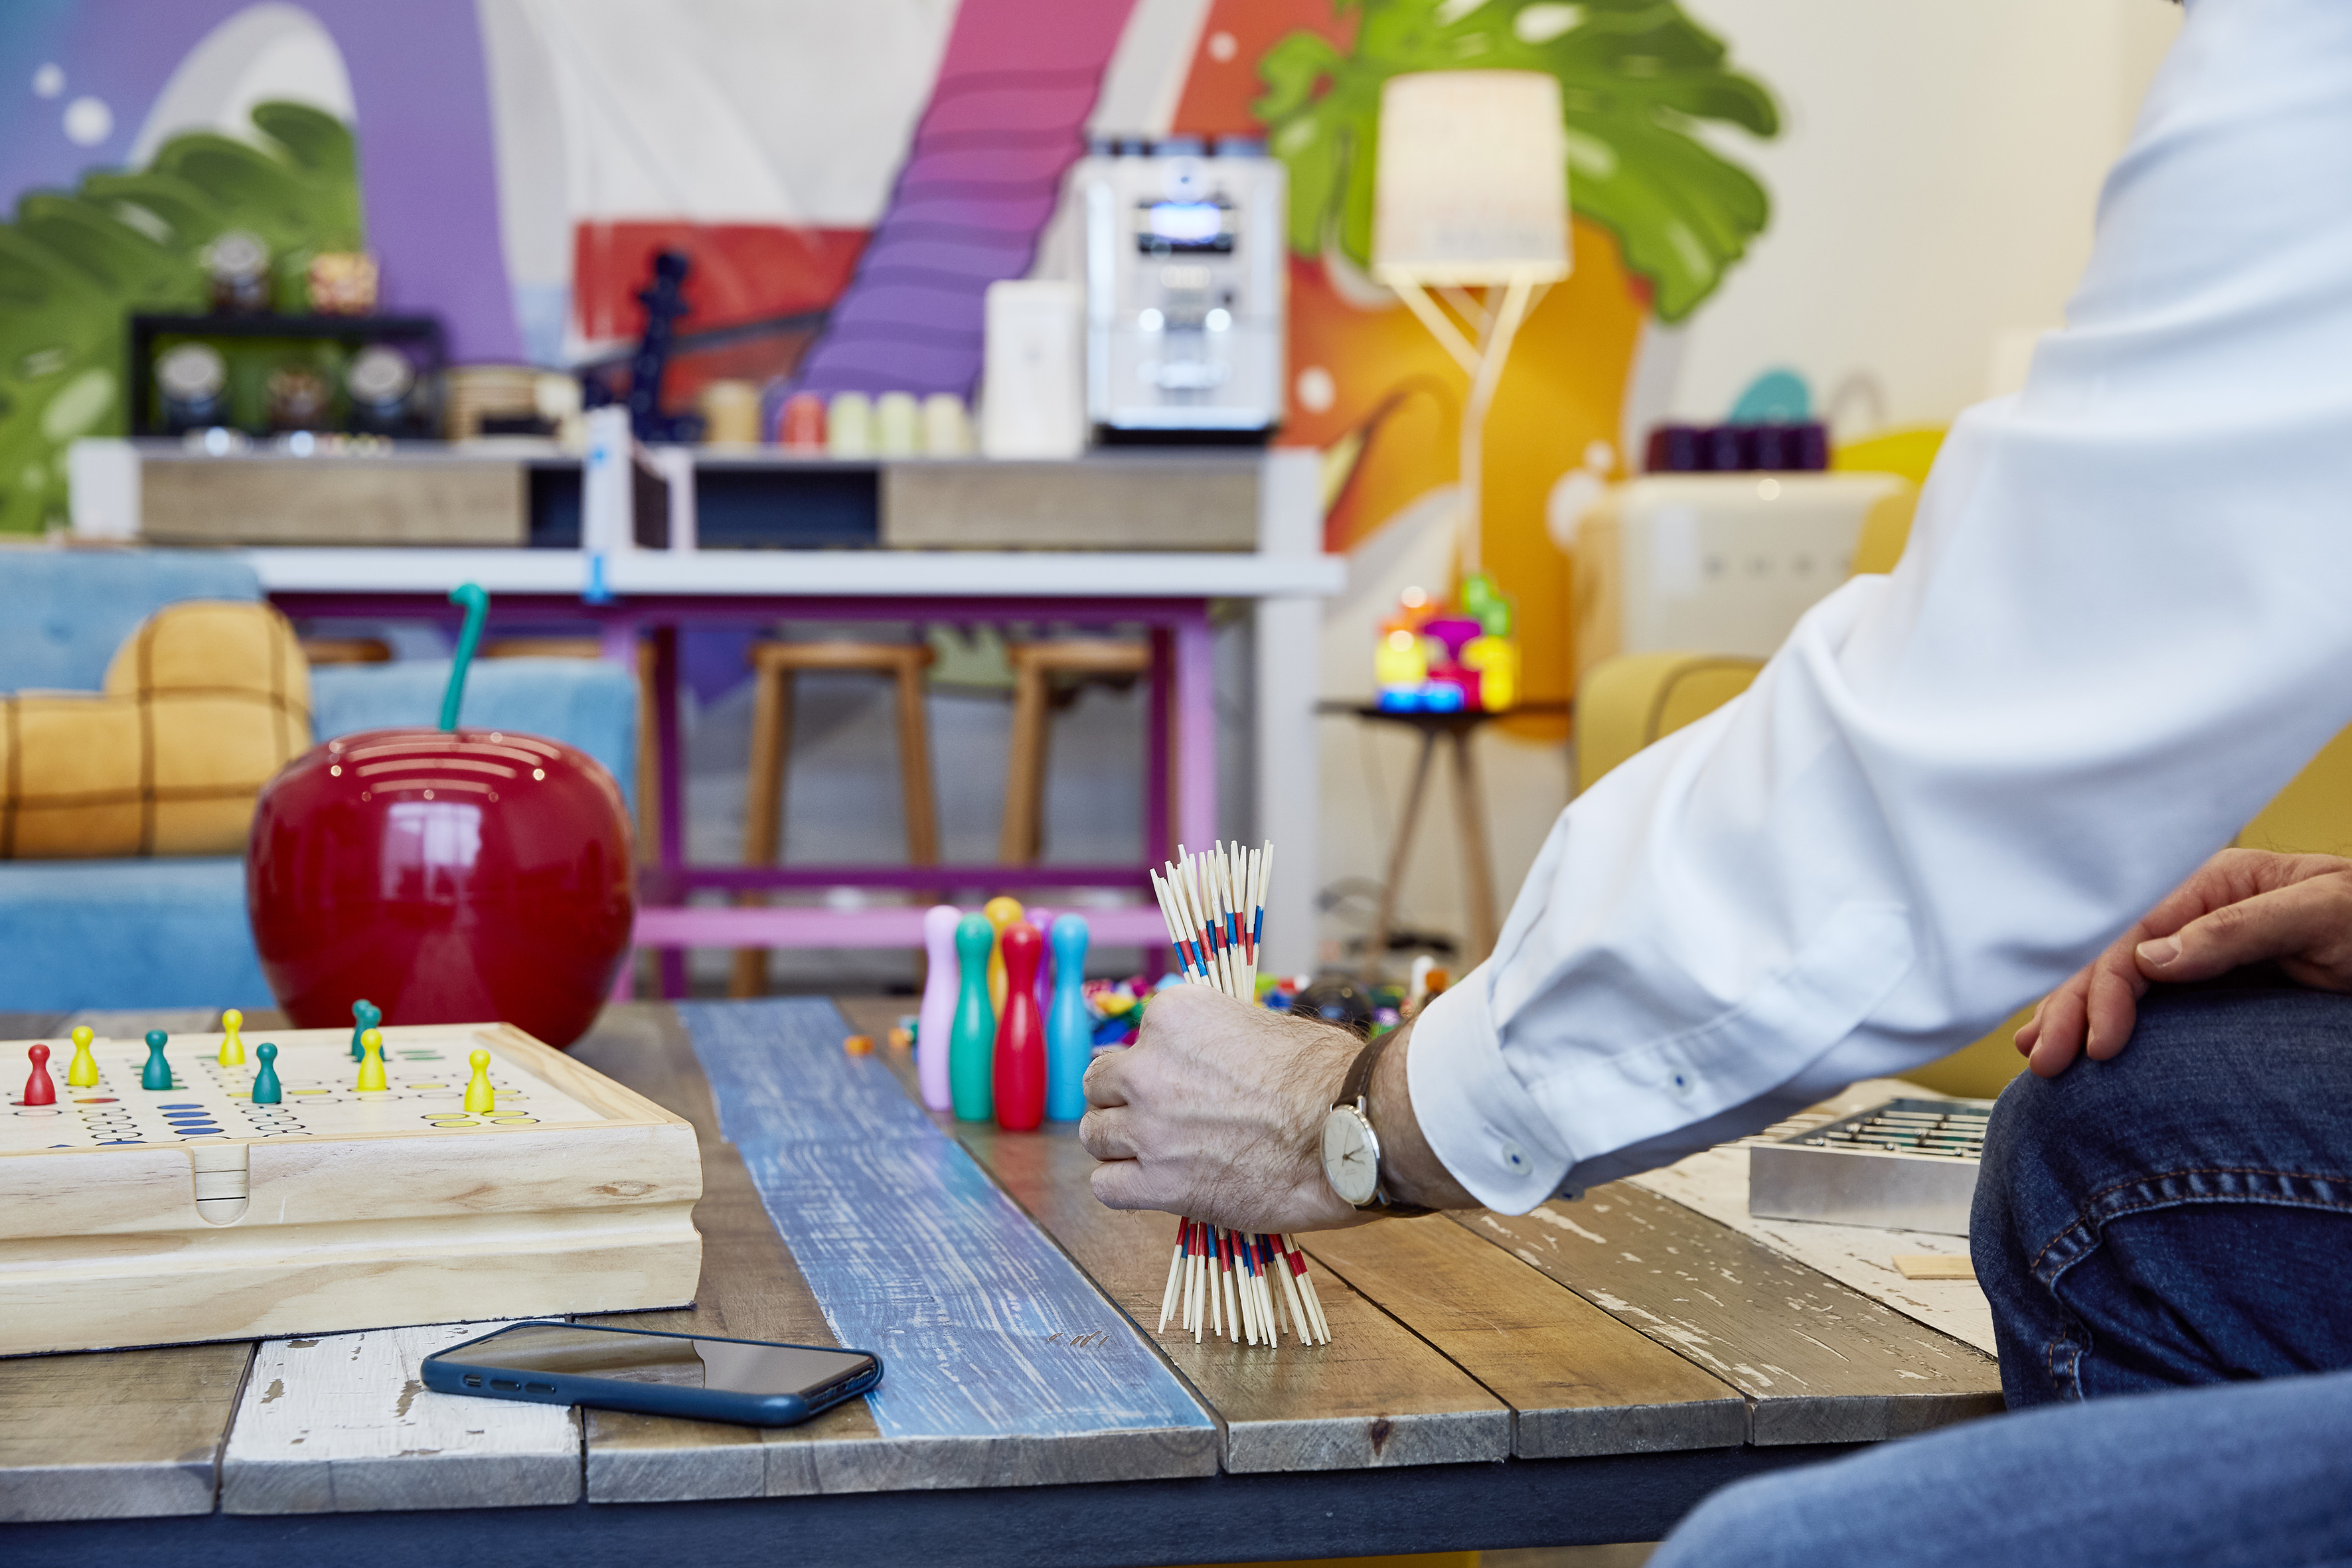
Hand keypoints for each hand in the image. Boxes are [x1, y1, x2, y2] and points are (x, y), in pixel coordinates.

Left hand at [1079, 985, 1368, 1232]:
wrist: (1349, 1129)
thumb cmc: (1326, 1075)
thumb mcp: (1263, 1025)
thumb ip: (1216, 1038)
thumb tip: (1205, 1055)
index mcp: (1173, 1016)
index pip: (1135, 1037)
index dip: (1155, 1062)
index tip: (1180, 1079)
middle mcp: (1148, 1066)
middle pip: (1100, 1084)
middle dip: (1124, 1100)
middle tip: (1159, 1116)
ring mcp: (1149, 1126)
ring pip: (1095, 1135)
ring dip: (1120, 1143)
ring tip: (1156, 1152)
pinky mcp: (1159, 1183)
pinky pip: (1106, 1186)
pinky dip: (1124, 1186)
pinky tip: (1152, 1184)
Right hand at [2015, 848, 2351, 1076]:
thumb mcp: (2322, 913)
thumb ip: (2238, 930)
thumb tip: (2151, 960)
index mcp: (2210, 886)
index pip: (2132, 938)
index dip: (2104, 991)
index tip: (2099, 1045)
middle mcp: (2191, 914)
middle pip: (2110, 958)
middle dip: (2069, 1007)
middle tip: (2045, 1061)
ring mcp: (2195, 947)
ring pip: (2114, 977)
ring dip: (2070, 1012)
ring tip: (2036, 1051)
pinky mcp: (2207, 980)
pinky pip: (2142, 996)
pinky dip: (2100, 1015)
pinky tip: (2075, 1036)